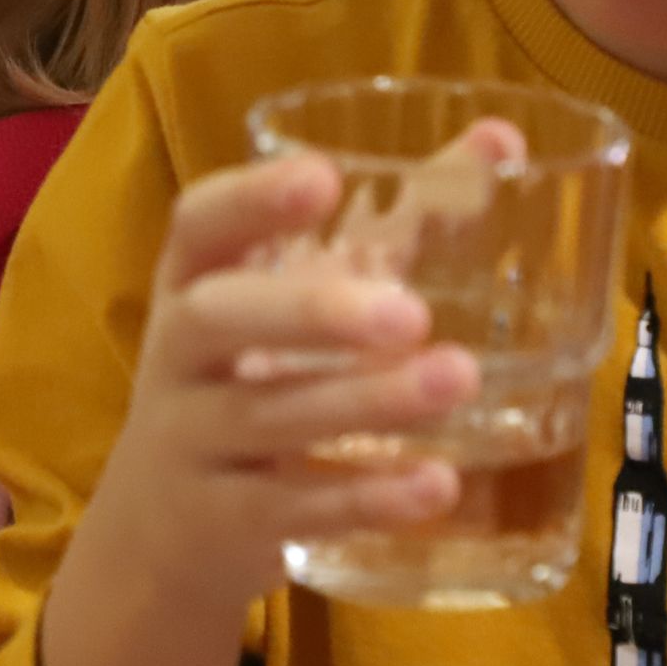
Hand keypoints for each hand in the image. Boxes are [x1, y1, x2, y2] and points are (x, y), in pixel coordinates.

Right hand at [92, 134, 499, 602]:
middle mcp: (179, 354)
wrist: (161, 526)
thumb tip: (505, 139)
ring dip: (363, 401)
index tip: (323, 178)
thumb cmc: (250, 376)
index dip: (251, 199)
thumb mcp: (302, 297)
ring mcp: (193, 440)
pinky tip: (436, 485)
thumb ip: (398, 222)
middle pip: (218, 318)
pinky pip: (292, 508)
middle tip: (411, 312)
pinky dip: (364, 498)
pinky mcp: (225, 521)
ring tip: (457, 381)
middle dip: (310, 311)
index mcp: (194, 280)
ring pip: (266, 415)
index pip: (197, 223)